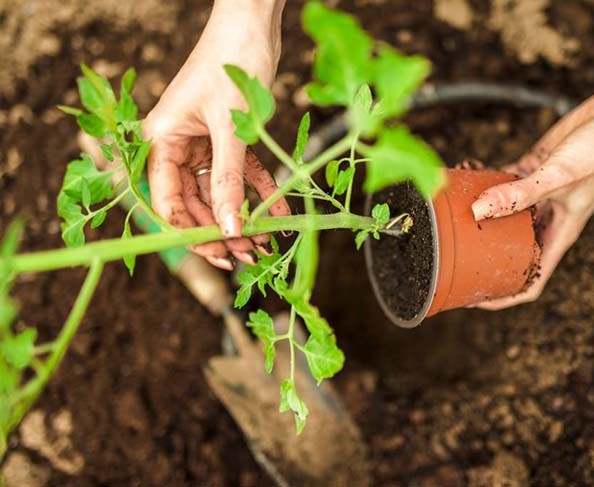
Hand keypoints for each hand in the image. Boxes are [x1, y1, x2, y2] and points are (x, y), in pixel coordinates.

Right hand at [144, 0, 288, 269]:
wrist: (254, 22)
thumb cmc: (232, 63)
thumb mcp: (232, 129)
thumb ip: (230, 181)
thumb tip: (231, 229)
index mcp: (161, 141)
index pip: (167, 201)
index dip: (191, 233)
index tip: (219, 254)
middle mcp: (177, 145)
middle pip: (195, 202)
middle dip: (223, 229)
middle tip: (250, 255)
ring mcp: (202, 142)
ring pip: (220, 192)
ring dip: (243, 216)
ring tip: (267, 243)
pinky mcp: (227, 138)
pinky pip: (241, 174)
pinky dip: (260, 193)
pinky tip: (280, 215)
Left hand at [471, 85, 593, 309]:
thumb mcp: (559, 177)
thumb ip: (519, 194)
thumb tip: (479, 208)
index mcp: (559, 235)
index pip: (531, 281)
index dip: (503, 296)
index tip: (474, 298)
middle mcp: (548, 220)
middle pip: (510, 250)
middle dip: (482, 255)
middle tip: (450, 255)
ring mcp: (538, 196)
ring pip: (502, 215)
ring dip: (478, 212)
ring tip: (451, 210)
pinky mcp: (532, 170)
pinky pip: (502, 183)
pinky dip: (484, 180)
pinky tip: (467, 172)